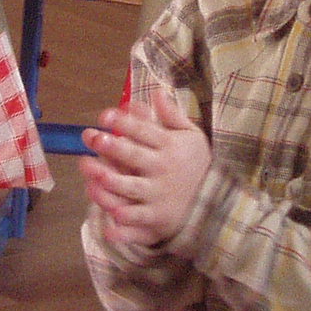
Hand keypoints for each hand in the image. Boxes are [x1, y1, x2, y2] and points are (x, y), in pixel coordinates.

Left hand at [80, 84, 209, 251]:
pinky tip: (112, 217)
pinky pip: (140, 217)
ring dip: (112, 180)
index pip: (144, 131)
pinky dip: (127, 219)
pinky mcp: (158, 216)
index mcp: (169, 145)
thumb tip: (156, 91)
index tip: (104, 115)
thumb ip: (172, 116)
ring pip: (132, 186)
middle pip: (134, 155)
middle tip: (93, 137)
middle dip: (113, 147)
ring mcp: (159, 193)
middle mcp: (163, 168)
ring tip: (92, 171)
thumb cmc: (196, 163)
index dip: (124, 122)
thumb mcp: (191, 136)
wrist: (217, 198)